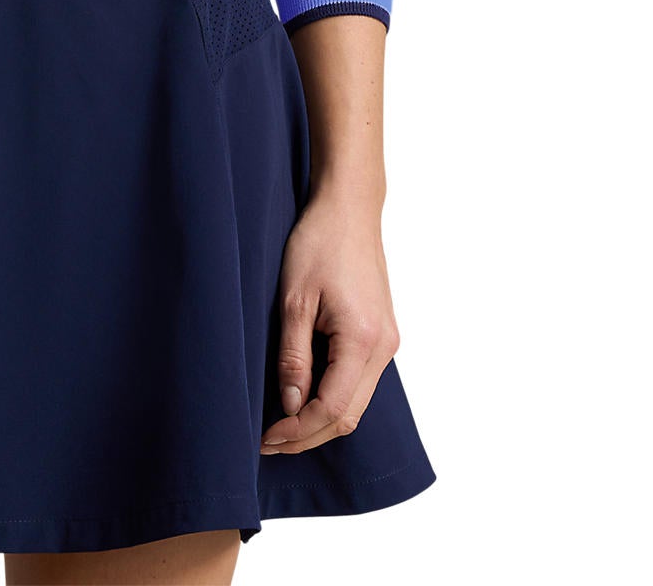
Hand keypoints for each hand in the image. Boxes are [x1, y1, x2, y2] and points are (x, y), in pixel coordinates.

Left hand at [260, 190, 399, 454]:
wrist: (349, 209)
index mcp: (363, 340)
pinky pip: (359, 382)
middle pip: (349, 416)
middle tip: (267, 442)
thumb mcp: (293, 299)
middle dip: (307, 435)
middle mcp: (384, 348)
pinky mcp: (381, 335)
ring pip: (357, 404)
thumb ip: (293, 357)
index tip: (265, 437)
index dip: (297, 430)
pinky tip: (303, 397)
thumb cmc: (318, 243)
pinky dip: (333, 398)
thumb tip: (290, 406)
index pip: (332, 409)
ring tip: (280, 425)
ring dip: (320, 420)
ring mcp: (387, 343)